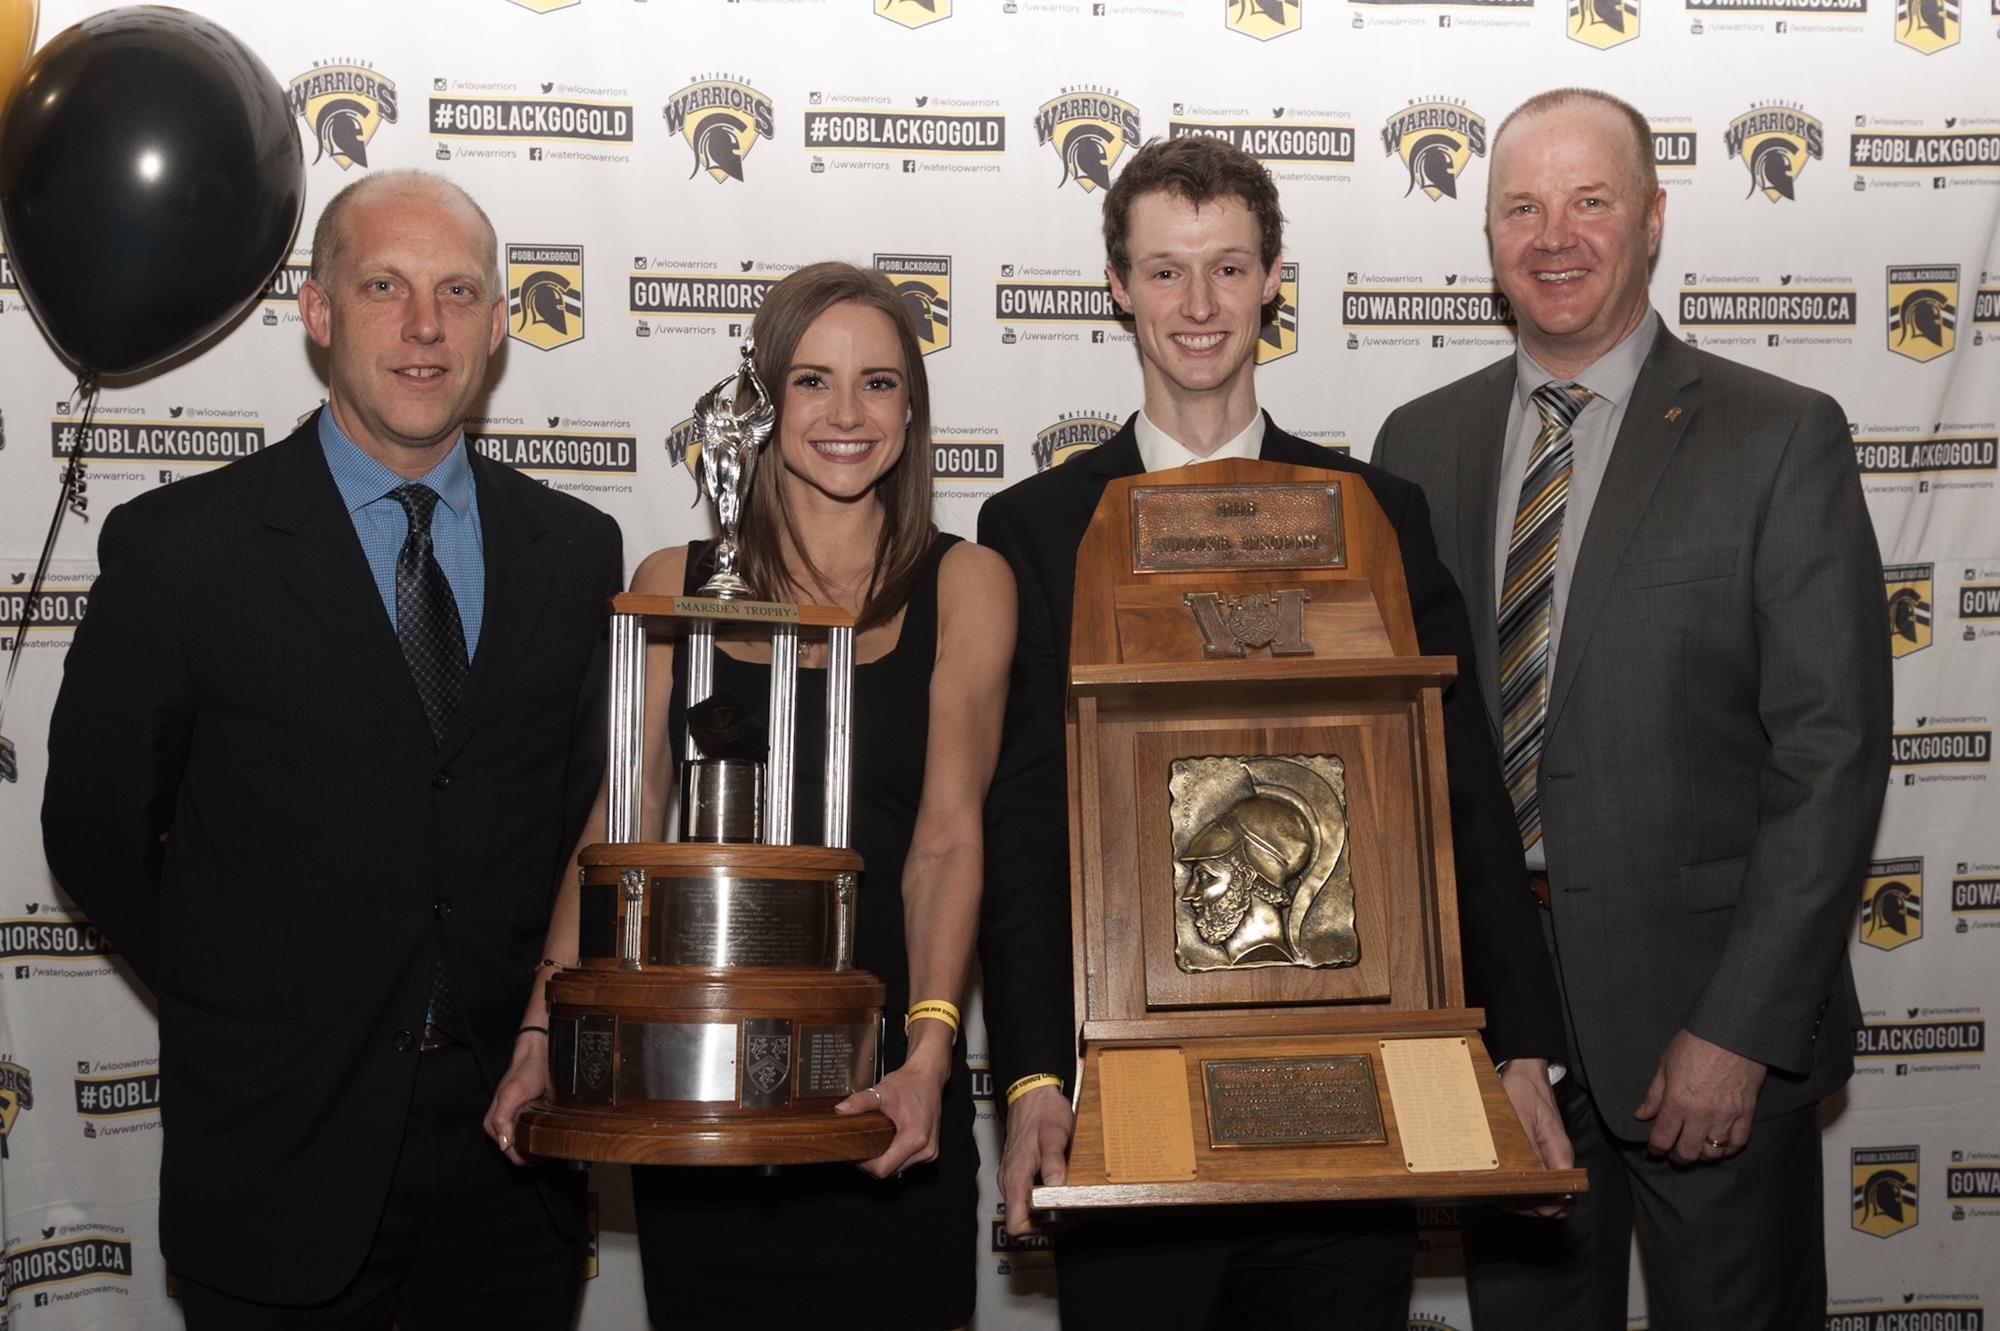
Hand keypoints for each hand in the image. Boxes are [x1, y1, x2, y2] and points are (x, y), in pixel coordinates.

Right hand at [483, 1029, 551, 1165]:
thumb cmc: (525, 1072)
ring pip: (524, 1143)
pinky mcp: (527, 1116)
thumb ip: (502, 1119)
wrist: (539, 1056)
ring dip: (536, 1144)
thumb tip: (503, 1145)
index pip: (506, 1151)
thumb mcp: (512, 1094)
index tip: (536, 1158)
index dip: (520, 1156)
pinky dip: (540, 1136)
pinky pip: (532, 1133)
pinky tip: (549, 1134)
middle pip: (515, 1150)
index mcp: (493, 1122)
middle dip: (529, 1152)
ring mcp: (515, 1120)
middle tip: (546, 1150)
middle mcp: (503, 1124)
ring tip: (549, 1143)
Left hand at [837, 1040, 949, 1179]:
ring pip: (897, 1169)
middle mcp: (925, 1150)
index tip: (854, 1152)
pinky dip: (894, 1157)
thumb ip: (860, 1102)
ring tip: (873, 1142)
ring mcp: (929, 1153)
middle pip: (889, 1171)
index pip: (883, 1168)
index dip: (865, 1164)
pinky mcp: (929, 1152)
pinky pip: (906, 1163)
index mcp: (915, 1138)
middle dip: (872, 1162)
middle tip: (860, 1145)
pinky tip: (887, 1143)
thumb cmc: (910, 1084)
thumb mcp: (881, 1091)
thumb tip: (840, 1110)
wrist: (929, 1077)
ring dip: (884, 1160)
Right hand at [998, 1084, 1072, 1236]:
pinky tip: (1061, 1186)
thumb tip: (1055, 1187)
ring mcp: (1011, 1176)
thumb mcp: (1054, 1134)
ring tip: (1071, 1198)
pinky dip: (1043, 1197)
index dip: (1037, 1229)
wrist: (1031, 1091)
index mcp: (1015, 1177)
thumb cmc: (1042, 1110)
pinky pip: (1026, 1194)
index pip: (1015, 1224)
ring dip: (1047, 1209)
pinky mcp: (1017, 1170)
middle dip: (1048, 1221)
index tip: (1059, 1219)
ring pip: (1025, 1208)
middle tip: (1073, 1210)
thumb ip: (1053, 1161)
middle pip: (1022, 1220)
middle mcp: (1008, 1180)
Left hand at [1498, 1058, 1573, 1217]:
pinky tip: (1506, 1182)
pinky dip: (1524, 1185)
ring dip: (1527, 1198)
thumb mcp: (1523, 1120)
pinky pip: (1538, 1177)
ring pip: (1547, 1190)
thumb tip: (1540, 1182)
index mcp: (1560, 1153)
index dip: (1545, 1205)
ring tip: (1503, 1194)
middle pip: (1556, 1198)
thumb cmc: (1524, 1090)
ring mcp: (1550, 1155)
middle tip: (1506, 1201)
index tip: (1520, 1203)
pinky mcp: (1539, 1151)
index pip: (1565, 1194)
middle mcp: (1558, 1158)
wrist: (1524, 1071)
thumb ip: (1534, 1153)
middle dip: (1533, 1205)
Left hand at [1634, 1028, 1765, 1164]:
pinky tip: (1719, 1146)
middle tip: (1673, 1154)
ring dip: (1702, 1156)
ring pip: (1713, 1153)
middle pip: (1687, 1152)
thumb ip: (1654, 1094)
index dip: (1655, 1148)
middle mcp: (1701, 1114)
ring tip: (1696, 1149)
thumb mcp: (1665, 1065)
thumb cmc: (1695, 1043)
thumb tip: (1642, 1115)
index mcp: (1677, 1101)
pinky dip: (1727, 1150)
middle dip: (1677, 1157)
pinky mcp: (1746, 1113)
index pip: (1662, 1139)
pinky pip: (1738, 1143)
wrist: (1733, 1031)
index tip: (1654, 1149)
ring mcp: (1726, 1116)